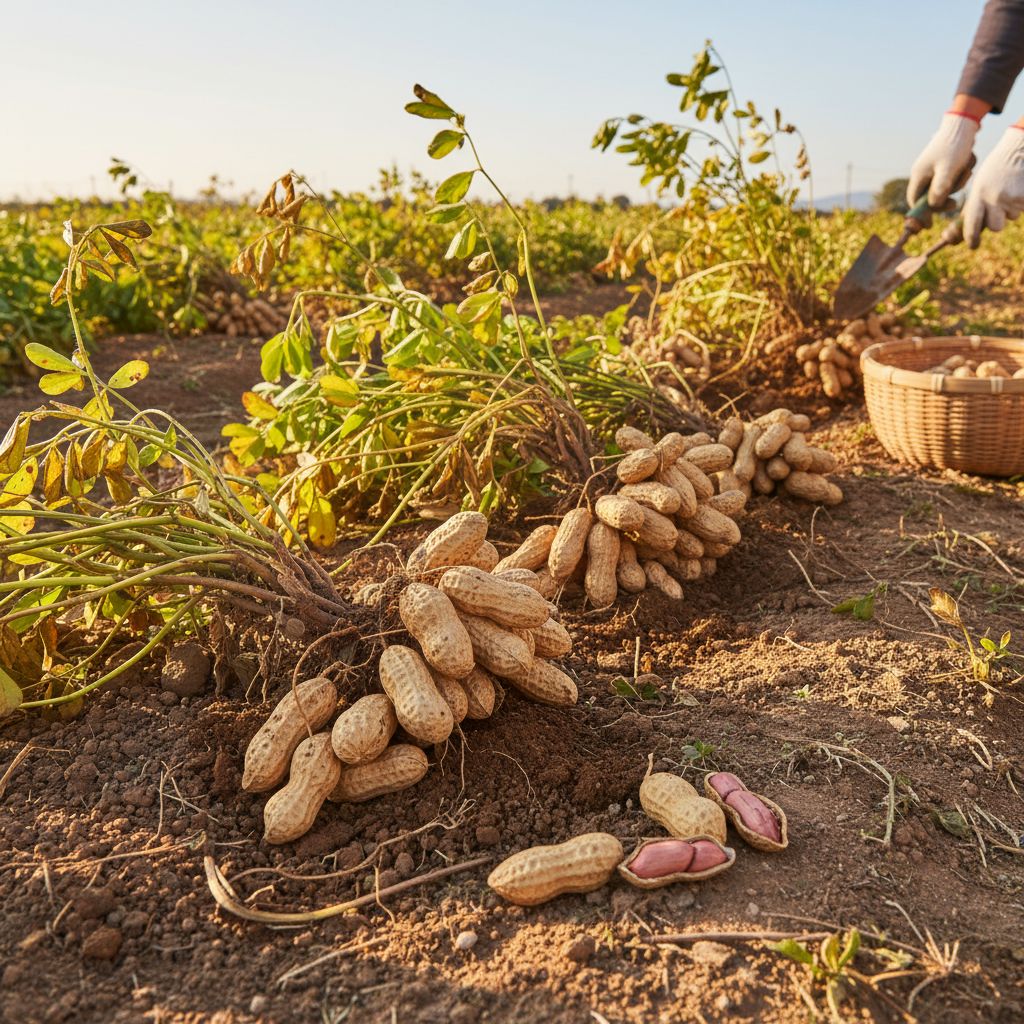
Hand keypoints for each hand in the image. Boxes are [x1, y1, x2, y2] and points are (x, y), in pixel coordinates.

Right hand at [907, 112, 979, 207]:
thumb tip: (933, 207)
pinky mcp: (944, 162)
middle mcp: (923, 172)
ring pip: (943, 186)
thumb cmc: (954, 147)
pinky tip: (967, 162)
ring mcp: (933, 167)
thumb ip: (939, 190)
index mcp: (919, 175)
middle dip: (945, 197)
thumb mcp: (947, 170)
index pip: (914, 202)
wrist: (964, 123)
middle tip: (957, 201)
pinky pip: (951, 176)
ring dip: (957, 183)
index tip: (932, 223)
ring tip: (966, 170)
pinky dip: (961, 173)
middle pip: (930, 196)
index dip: (922, 214)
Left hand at [962, 127, 1023, 247]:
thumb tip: (960, 234)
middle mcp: (995, 197)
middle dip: (995, 223)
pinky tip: (1016, 189)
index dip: (971, 238)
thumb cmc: (995, 171)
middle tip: (996, 210)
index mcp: (979, 194)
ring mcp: (1012, 198)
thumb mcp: (979, 186)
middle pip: (994, 227)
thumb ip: (972, 208)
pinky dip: (1018, 204)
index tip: (972, 245)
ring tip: (1007, 191)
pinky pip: (1020, 210)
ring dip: (1008, 211)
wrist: (1018, 150)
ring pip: (1009, 218)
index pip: (972, 224)